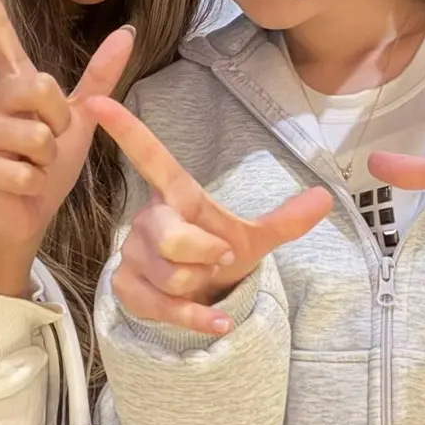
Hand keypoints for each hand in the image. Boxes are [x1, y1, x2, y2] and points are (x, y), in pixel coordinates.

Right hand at [0, 0, 134, 292]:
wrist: (25, 222)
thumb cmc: (46, 172)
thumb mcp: (81, 121)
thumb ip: (100, 76)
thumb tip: (128, 30)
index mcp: (13, 86)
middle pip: (40, 86)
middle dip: (58, 122)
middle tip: (47, 146)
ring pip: (36, 132)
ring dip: (47, 159)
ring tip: (29, 169)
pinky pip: (24, 165)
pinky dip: (33, 183)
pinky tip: (16, 187)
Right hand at [91, 95, 331, 336]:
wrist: (203, 295)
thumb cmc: (221, 255)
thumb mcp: (256, 237)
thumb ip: (287, 219)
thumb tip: (327, 197)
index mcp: (178, 196)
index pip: (150, 157)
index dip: (126, 131)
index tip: (97, 102)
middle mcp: (148, 220)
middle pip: (169, 236)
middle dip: (205, 254)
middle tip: (221, 258)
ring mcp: (132, 254)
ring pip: (169, 275)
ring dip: (200, 285)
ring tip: (207, 281)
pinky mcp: (126, 287)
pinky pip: (161, 306)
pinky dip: (196, 317)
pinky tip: (217, 322)